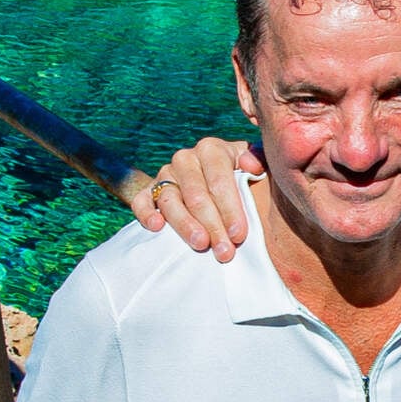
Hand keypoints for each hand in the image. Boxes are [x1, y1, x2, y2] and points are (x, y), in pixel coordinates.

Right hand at [128, 138, 262, 257]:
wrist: (218, 186)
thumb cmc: (244, 179)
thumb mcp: (257, 167)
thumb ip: (260, 161)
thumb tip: (250, 165)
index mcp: (211, 149)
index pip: (220, 181)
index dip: (230, 209)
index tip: (239, 235)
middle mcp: (185, 159)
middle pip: (196, 195)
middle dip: (212, 225)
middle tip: (225, 251)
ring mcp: (165, 175)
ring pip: (170, 200)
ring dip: (185, 225)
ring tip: (200, 245)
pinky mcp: (148, 191)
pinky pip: (141, 201)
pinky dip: (146, 213)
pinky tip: (157, 227)